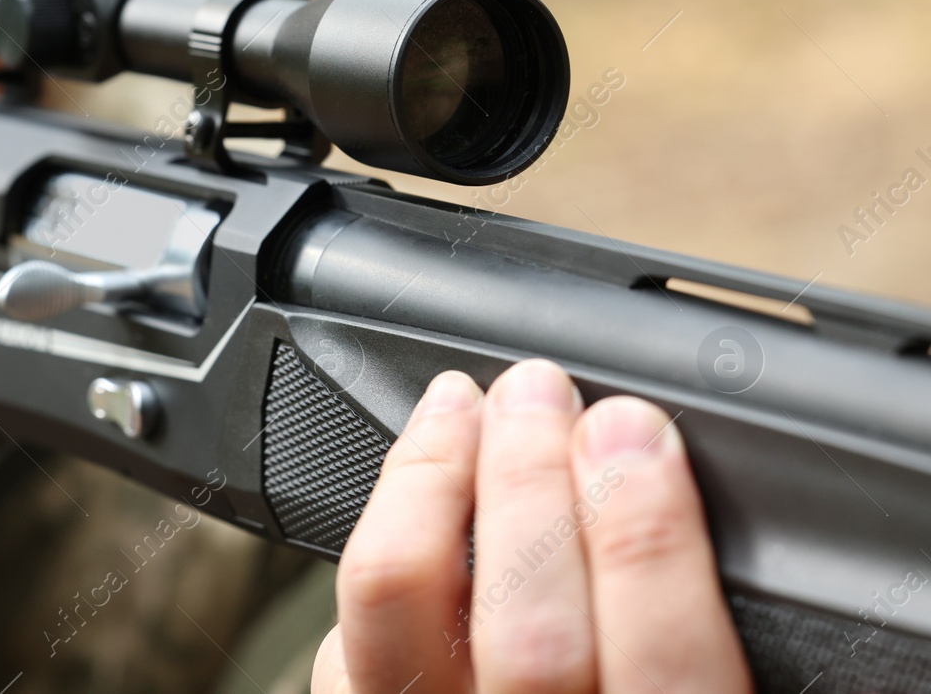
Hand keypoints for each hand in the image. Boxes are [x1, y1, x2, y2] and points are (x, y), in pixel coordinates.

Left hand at [313, 359, 751, 692]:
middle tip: (541, 393)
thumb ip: (720, 659)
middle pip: (525, 628)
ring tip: (460, 406)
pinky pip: (340, 651)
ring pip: (395, 614)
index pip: (669, 672)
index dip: (651, 537)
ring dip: (429, 486)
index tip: (637, 433)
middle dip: (532, 484)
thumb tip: (697, 529)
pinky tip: (407, 499)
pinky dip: (375, 559)